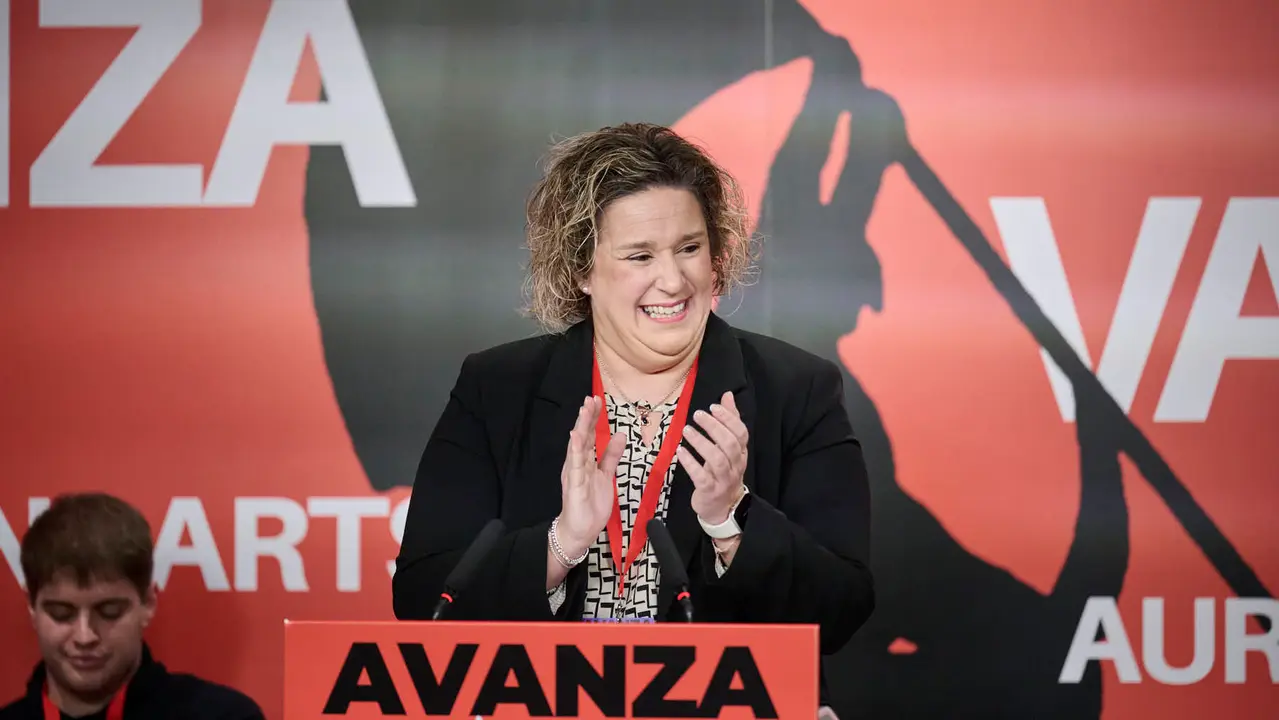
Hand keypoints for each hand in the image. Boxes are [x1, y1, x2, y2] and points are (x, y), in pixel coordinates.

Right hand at [557, 396, 625, 556]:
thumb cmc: (590, 504)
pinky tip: (576, 437)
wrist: (580, 530)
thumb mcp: (605, 475)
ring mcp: (575, 473)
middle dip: (587, 417)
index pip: (590, 436)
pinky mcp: (575, 485)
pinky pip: (576, 465)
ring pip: (578, 446)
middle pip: (583, 436)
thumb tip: (620, 435)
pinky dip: (575, 450)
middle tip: (591, 399)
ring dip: (581, 428)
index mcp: (585, 461)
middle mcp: (578, 464)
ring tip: (584, 411)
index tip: (598, 401)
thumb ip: (611, 456)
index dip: (593, 418)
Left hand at [677, 391, 748, 524]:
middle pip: (729, 444)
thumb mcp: (728, 448)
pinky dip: (691, 463)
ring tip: (687, 430)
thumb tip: (727, 395)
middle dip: (714, 427)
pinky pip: (701, 477)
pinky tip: (680, 451)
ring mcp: (723, 480)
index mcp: (741, 453)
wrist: (723, 508)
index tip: (713, 407)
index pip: (741, 433)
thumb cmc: (723, 472)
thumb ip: (729, 421)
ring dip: (701, 443)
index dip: (729, 419)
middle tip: (698, 415)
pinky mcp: (709, 491)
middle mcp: (736, 466)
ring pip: (717, 459)